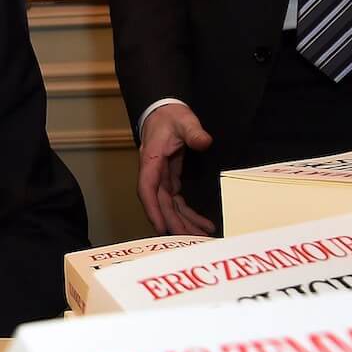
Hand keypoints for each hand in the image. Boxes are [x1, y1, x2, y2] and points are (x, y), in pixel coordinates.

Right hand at [137, 102, 217, 235]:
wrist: (164, 112)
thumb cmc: (170, 116)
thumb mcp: (184, 120)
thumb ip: (193, 131)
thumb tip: (204, 141)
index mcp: (152, 160)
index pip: (147, 188)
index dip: (153, 209)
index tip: (160, 227)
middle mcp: (153, 173)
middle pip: (160, 203)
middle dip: (173, 222)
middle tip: (189, 239)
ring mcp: (161, 178)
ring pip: (169, 206)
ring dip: (183, 222)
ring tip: (200, 235)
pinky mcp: (170, 179)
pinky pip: (177, 201)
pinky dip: (187, 213)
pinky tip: (201, 224)